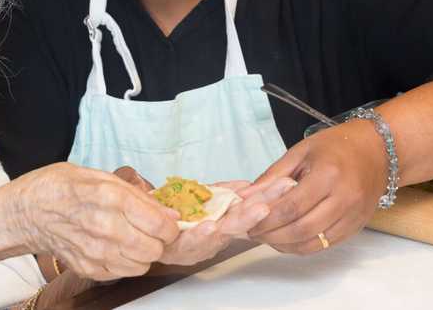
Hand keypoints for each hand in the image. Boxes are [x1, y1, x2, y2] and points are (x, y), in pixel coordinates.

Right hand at [13, 162, 180, 280]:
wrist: (28, 210)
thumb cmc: (62, 187)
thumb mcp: (101, 177)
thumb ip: (138, 196)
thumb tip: (170, 214)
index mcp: (111, 197)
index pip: (160, 225)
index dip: (169, 225)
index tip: (164, 221)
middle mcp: (104, 227)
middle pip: (154, 248)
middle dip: (157, 240)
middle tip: (148, 230)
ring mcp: (95, 251)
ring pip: (142, 265)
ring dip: (142, 253)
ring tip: (130, 238)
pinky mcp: (87, 268)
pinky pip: (122, 272)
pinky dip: (124, 262)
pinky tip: (113, 246)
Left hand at [157, 178, 293, 265]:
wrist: (146, 223)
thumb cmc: (177, 212)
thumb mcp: (205, 198)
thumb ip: (227, 191)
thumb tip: (249, 185)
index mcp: (224, 225)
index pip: (250, 210)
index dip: (268, 198)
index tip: (285, 185)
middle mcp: (213, 239)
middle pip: (237, 227)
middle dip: (253, 215)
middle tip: (266, 206)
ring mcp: (195, 245)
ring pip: (216, 238)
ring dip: (229, 227)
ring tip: (242, 214)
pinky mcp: (175, 248)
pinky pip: (187, 243)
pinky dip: (199, 235)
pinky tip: (209, 226)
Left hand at [245, 120, 388, 253]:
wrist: (376, 151)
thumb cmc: (336, 146)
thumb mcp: (300, 151)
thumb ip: (272, 176)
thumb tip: (245, 195)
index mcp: (327, 175)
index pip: (291, 207)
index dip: (267, 220)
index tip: (250, 223)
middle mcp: (344, 198)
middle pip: (302, 229)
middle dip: (273, 236)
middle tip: (255, 234)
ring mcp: (353, 215)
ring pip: (315, 242)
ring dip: (287, 245)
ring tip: (269, 238)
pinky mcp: (358, 225)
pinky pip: (327, 244)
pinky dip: (305, 246)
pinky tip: (289, 239)